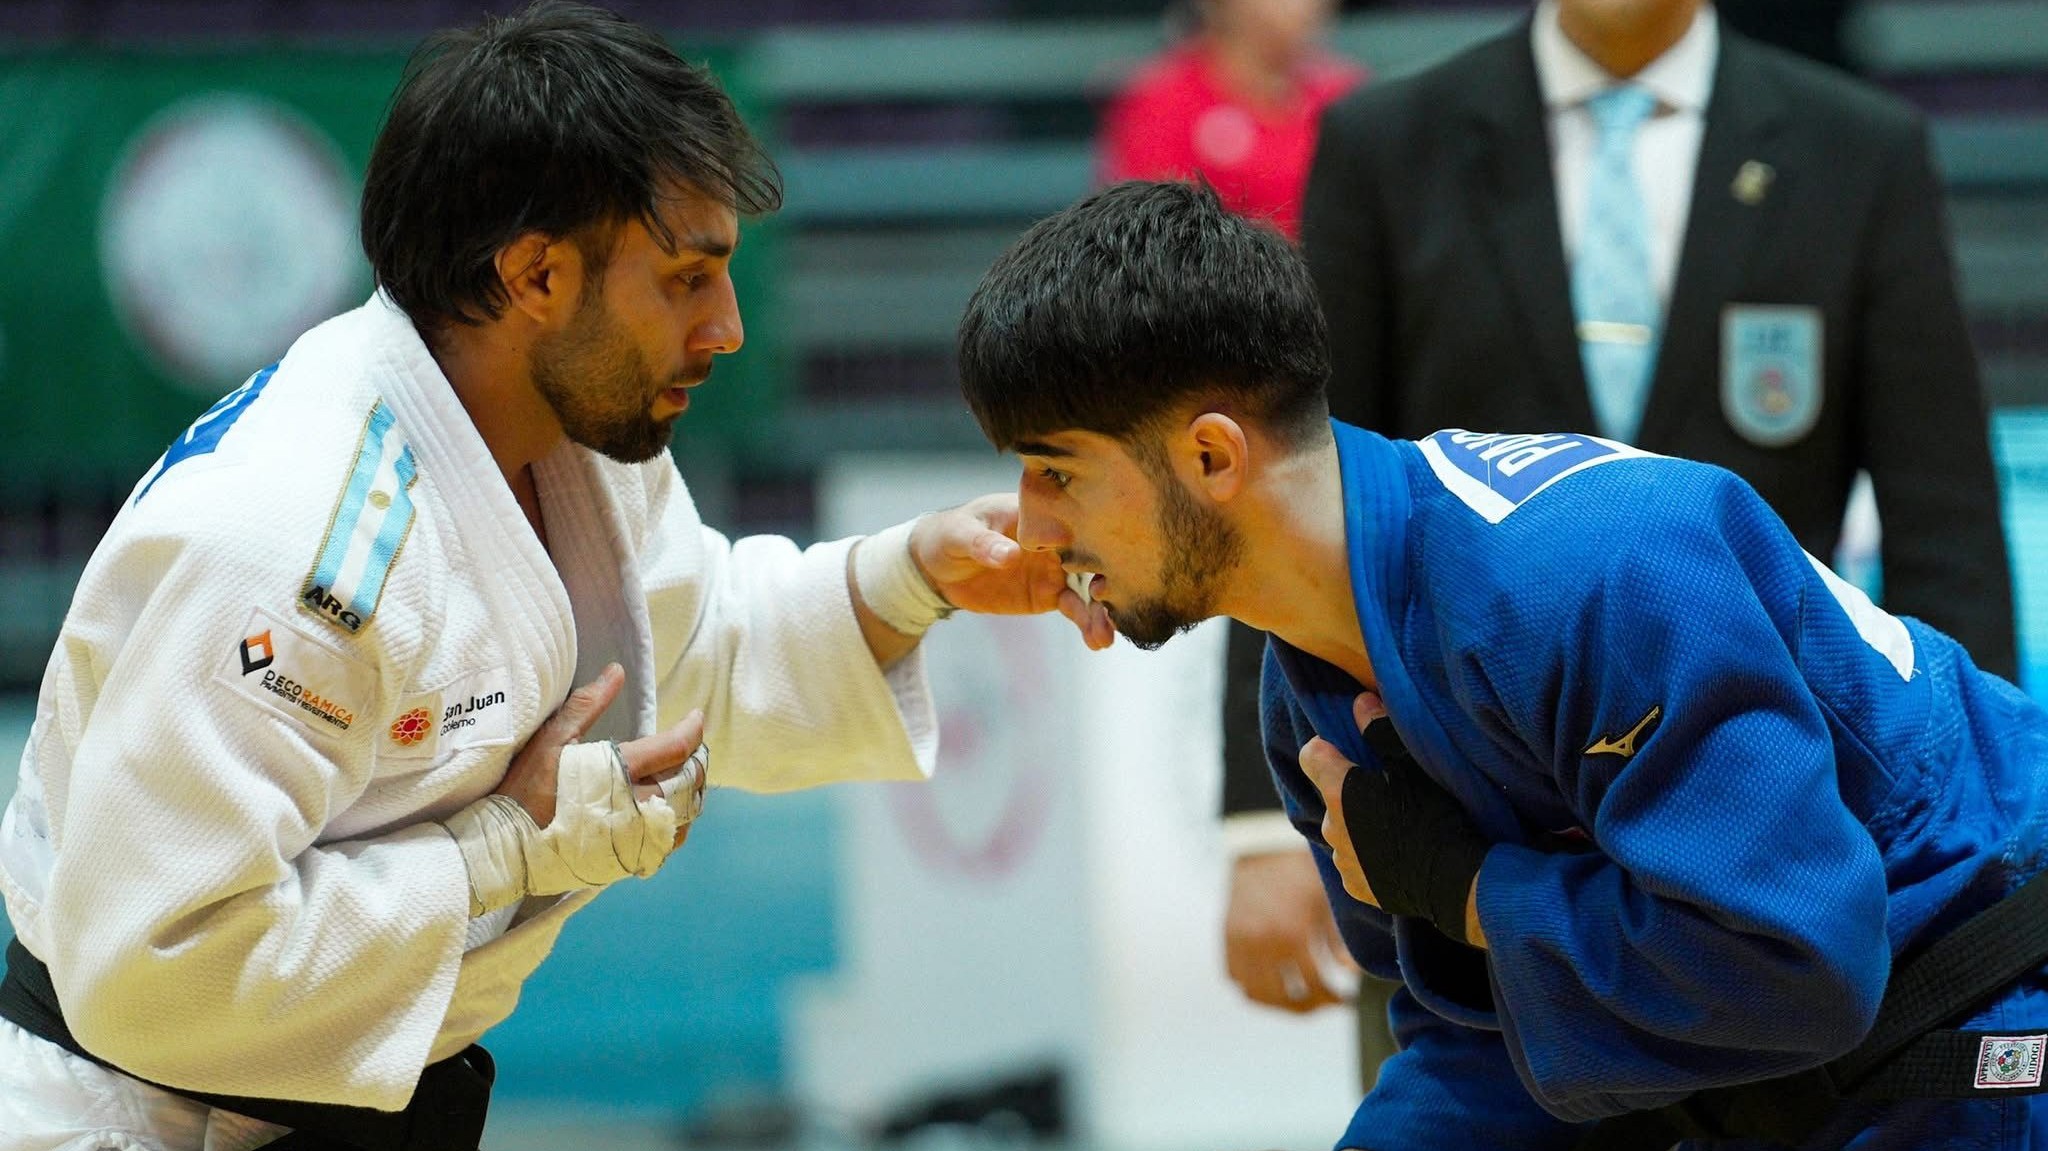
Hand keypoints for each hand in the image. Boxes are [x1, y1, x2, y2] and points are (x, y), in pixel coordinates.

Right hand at [495, 663, 705, 849]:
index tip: (696, 717)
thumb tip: (617, 672)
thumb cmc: (525, 790)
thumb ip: (587, 705)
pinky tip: (666, 810)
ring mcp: (637, 837)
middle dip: (697, 760)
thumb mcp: (552, 740)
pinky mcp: (632, 860)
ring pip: (686, 813)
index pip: (677, 747)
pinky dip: (678, 822)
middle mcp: (637, 806)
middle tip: (691, 747)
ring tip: (683, 776)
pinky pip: (671, 841)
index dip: (693, 729)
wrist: (507, 848)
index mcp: (621, 771)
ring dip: (691, 792)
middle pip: (690, 781)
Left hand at [910, 494, 1114, 649]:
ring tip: (1105, 635)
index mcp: (1040, 513)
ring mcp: (1056, 567)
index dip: (1092, 537)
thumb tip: (1011, 555)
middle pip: (1091, 555)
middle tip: (1111, 602)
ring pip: (1089, 586)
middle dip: (1107, 577)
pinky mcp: (1050, 594)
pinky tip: (1098, 641)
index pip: (1074, 519)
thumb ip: (984, 543)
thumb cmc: (950, 535)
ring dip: (1102, 609)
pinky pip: (1076, 608)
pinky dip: (1087, 623)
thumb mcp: (960, 535)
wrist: (937, 566)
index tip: (1099, 561)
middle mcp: (1057, 538)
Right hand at [1224, 850, 1358, 1012]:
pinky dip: (1252, 986)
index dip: (1333, 999)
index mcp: (1293, 934)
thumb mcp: (1325, 902)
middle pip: (1285, 998)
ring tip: (1299, 999)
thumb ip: (1337, 940)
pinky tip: (1273, 982)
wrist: (1261, 849)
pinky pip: (1234, 978)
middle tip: (1324, 1003)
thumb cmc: (1300, 873)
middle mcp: (1263, 944)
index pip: (1315, 986)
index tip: (1345, 1000)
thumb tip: (1349, 973)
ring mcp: (1240, 943)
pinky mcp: (1225, 939)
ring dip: (1279, 1003)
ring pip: (1257, 994)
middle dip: (1309, 1007)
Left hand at [1300, 693, 1489, 945]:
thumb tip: (1360, 702)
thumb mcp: (1415, 765)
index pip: (1311, 755)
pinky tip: (1402, 853)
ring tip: (1400, 825)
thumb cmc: (1439, 815)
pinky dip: (1370, 855)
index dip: (1328, 748)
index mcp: (1340, 792)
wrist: (1458, 883)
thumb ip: (1380, 731)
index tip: (1351, 748)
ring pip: (1343, 830)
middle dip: (1352, 789)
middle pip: (1332, 795)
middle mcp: (1331, 827)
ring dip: (1360, 824)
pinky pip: (1356, 861)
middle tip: (1389, 789)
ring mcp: (1343, 861)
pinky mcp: (1356, 887)